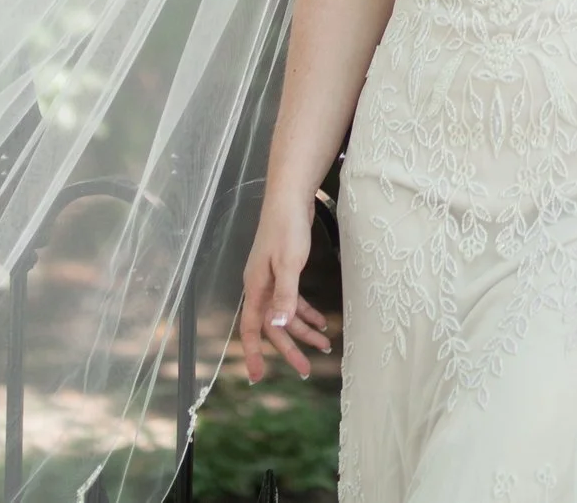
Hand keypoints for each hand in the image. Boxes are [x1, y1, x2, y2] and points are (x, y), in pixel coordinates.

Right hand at [236, 198, 332, 383]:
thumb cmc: (287, 228)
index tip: (257, 377)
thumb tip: (277, 327)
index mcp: (257, 288)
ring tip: (325, 345)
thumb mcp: (289, 264)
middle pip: (273, 327)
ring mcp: (272, 280)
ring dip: (303, 331)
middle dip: (289, 349)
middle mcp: (261, 287)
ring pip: (285, 315)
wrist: (290, 199)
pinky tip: (321, 321)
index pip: (251, 328)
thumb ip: (284, 296)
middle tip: (306, 370)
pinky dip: (306, 312)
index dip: (254, 353)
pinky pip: (293, 301)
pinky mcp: (284, 272)